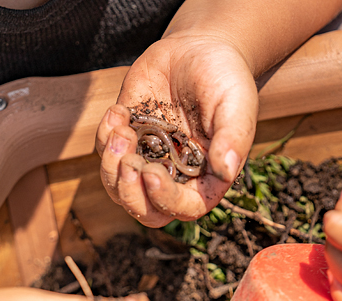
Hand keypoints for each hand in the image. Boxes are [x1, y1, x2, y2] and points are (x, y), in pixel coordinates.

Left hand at [96, 33, 257, 226]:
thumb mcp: (236, 103)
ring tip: (121, 126)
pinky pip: (105, 153)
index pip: (184, 207)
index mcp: (205, 177)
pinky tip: (118, 111)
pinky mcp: (128, 138)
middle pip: (145, 210)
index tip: (151, 174)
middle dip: (129, 192)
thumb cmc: (225, 78)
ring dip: (111, 164)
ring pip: (118, 186)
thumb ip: (233, 138)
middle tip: (129, 160)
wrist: (200, 48)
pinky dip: (104, 137)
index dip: (165, 200)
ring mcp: (148, 158)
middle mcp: (175, 175)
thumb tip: (227, 171)